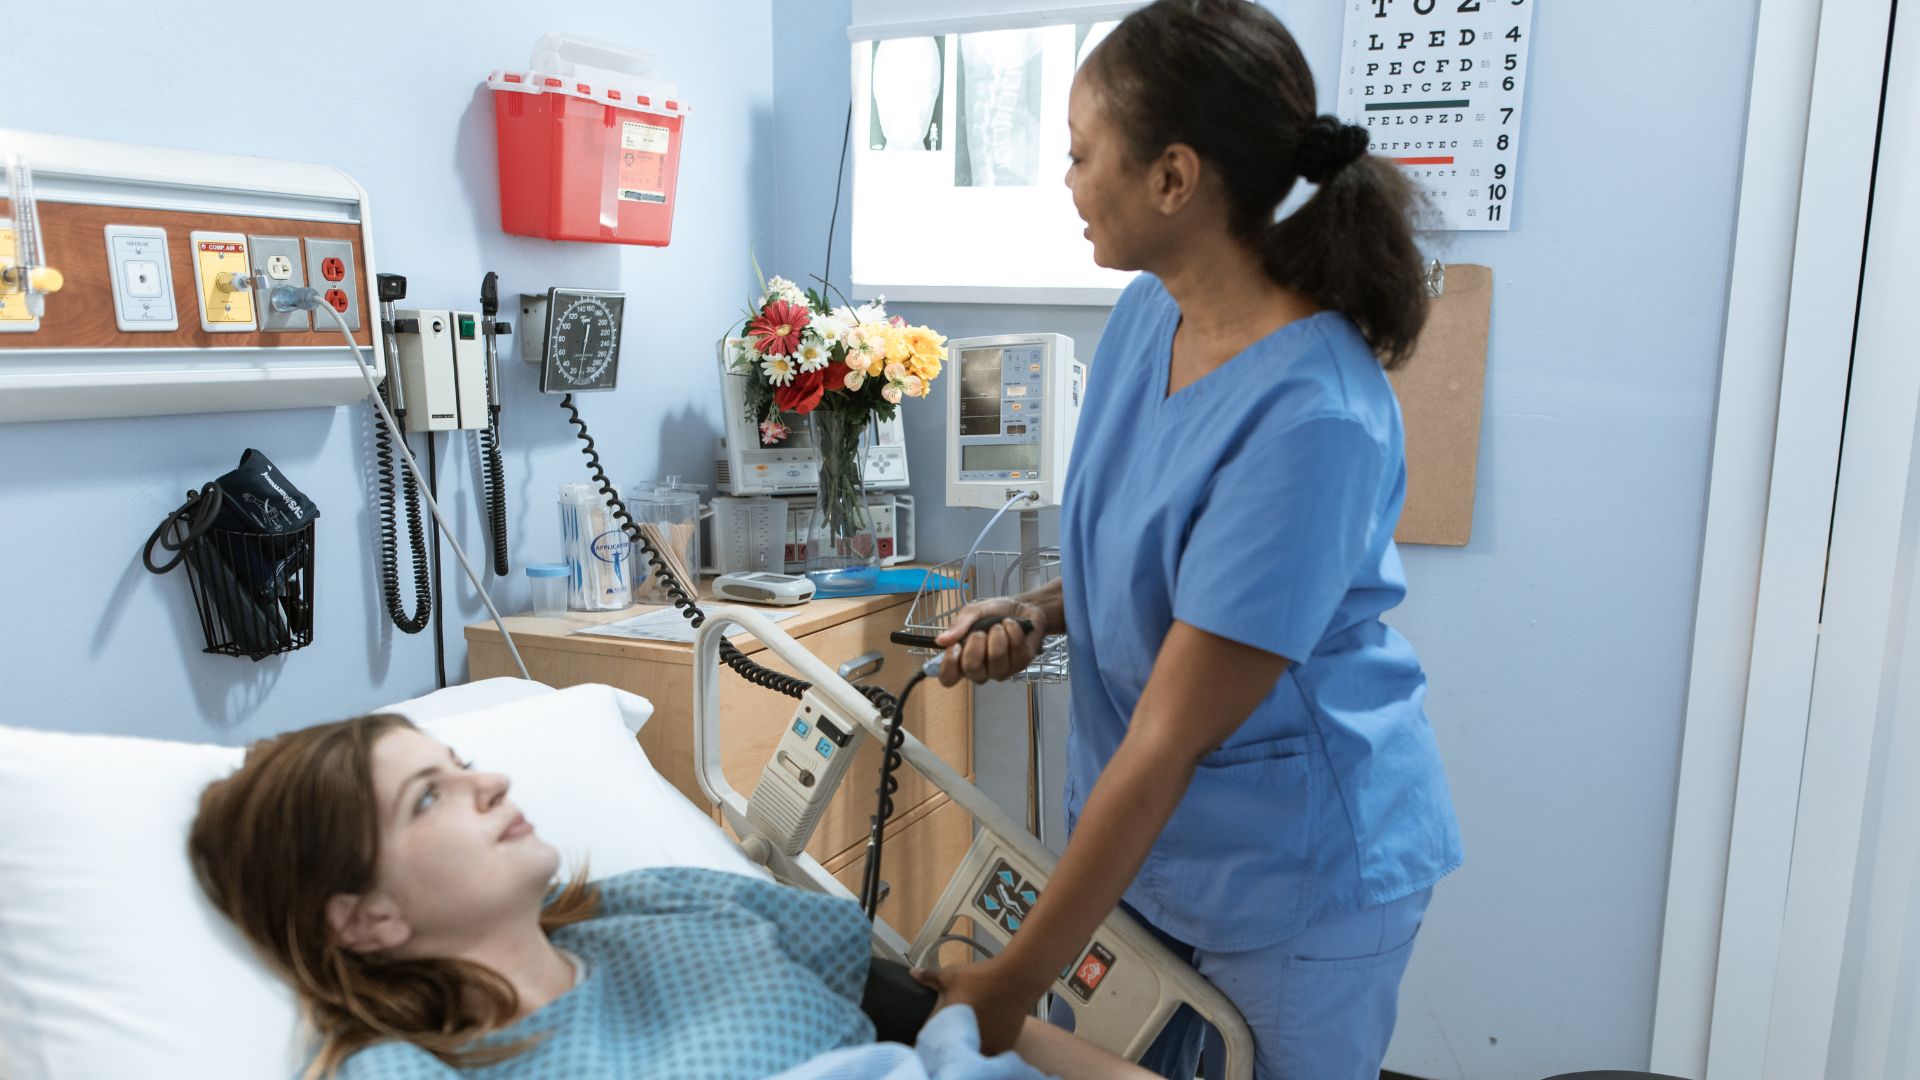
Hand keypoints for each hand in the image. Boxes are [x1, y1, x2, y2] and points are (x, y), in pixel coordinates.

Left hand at [912, 957, 1040, 1056]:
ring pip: (972, 1054)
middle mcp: (965, 1041)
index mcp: (947, 1026)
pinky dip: (987, 1048)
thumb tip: (912, 973)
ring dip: (968, 1049)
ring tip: (970, 1037)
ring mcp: (985, 1046)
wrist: (1015, 978)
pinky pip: (990, 1055)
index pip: (931, 1042)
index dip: (930, 1041)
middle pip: (952, 1051)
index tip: (933, 1037)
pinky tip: (987, 1037)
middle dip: (950, 1045)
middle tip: (953, 1035)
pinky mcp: (1002, 1048)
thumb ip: (929, 976)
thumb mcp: (951, 975)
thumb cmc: (980, 977)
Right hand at [933, 596, 1049, 686]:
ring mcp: (1002, 670)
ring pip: (996, 659)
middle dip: (976, 645)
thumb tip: (941, 640)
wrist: (1022, 606)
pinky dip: (1013, 631)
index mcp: (963, 660)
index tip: (954, 647)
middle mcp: (981, 670)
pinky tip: (1012, 625)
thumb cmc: (994, 613)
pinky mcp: (1021, 664)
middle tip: (980, 632)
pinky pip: (1015, 650)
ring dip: (998, 635)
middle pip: (972, 669)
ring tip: (999, 625)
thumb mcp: (973, 612)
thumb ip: (958, 625)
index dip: (949, 666)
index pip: (948, 678)